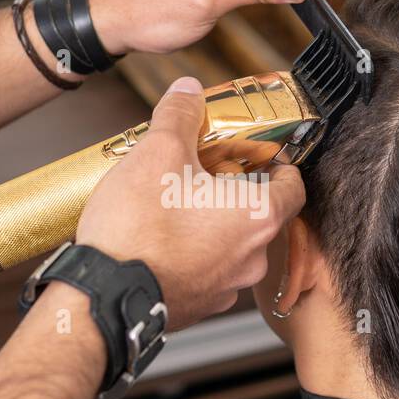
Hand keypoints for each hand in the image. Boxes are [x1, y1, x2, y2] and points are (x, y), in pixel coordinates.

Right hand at [77, 77, 306, 328]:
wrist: (105, 295)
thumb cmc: (138, 228)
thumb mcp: (158, 151)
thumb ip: (180, 115)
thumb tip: (187, 91)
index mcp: (257, 217)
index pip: (294, 187)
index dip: (280, 165)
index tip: (263, 155)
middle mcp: (252, 258)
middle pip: (260, 215)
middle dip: (236, 192)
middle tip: (205, 172)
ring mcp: (226, 288)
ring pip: (232, 246)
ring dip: (213, 225)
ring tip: (176, 205)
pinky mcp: (199, 307)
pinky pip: (206, 271)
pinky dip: (193, 254)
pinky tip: (161, 239)